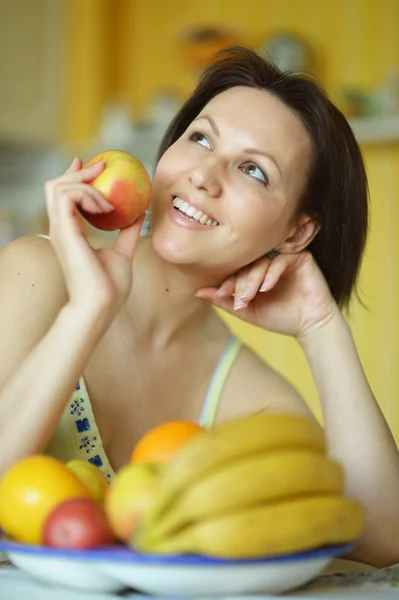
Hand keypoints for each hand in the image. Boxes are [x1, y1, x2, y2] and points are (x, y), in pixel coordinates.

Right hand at [45, 157, 143, 322]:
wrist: (101, 305)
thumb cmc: (110, 287)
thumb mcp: (123, 253)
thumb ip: (127, 234)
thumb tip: (139, 215)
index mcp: (70, 232)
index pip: (63, 196)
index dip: (75, 176)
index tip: (94, 166)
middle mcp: (60, 228)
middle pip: (55, 186)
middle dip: (78, 172)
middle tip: (102, 167)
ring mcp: (60, 229)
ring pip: (57, 186)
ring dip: (85, 185)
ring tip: (108, 202)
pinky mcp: (64, 231)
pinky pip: (67, 196)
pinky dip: (86, 194)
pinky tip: (105, 207)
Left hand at [195, 251, 338, 338]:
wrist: (310, 326)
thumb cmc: (279, 318)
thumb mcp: (246, 310)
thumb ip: (223, 300)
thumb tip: (197, 291)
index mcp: (255, 269)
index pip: (236, 267)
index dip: (227, 280)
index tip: (220, 294)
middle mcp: (268, 259)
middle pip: (247, 261)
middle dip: (240, 281)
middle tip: (238, 298)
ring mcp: (284, 256)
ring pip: (262, 259)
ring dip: (253, 278)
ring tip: (250, 297)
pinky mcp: (300, 256)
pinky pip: (281, 258)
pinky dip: (271, 273)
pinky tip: (267, 288)